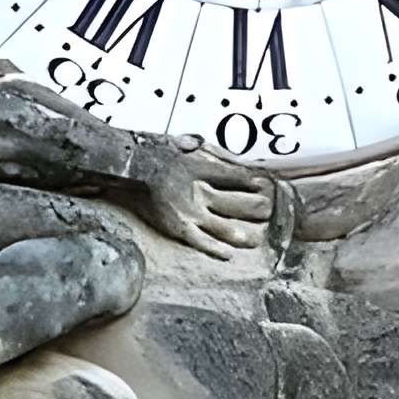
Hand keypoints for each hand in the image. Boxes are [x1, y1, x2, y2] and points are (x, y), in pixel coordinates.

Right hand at [135, 139, 272, 255]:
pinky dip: (213, 249)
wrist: (129, 166)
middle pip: (234, 202)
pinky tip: (227, 256)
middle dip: (253, 208)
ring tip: (255, 242)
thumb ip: (191, 145)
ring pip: (221, 226)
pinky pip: (199, 241)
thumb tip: (198, 143)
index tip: (263, 183)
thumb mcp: (177, 143)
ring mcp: (190, 210)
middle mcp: (200, 191)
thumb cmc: (150, 153)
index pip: (232, 176)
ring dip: (238, 234)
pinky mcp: (177, 226)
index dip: (249, 180)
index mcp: (200, 169)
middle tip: (269, 212)